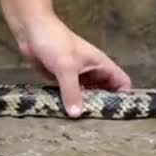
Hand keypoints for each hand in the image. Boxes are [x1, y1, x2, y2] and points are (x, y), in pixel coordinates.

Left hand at [17, 15, 131, 117]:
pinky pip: (71, 96)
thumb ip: (72, 92)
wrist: (31, 30)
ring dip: (87, 107)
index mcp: (100, 64)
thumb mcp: (66, 67)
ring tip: (86, 125)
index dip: (124, 97)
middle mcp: (92, 72)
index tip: (118, 113)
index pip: (122, 82)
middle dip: (104, 106)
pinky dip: (71, 104)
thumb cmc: (55, 42)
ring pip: (89, 96)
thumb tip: (77, 115)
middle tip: (100, 125)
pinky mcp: (63, 80)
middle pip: (106, 93)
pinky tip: (68, 117)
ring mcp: (78, 77)